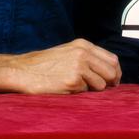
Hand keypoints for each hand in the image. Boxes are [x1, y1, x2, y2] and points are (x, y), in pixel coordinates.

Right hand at [0, 39, 120, 93]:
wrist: (23, 70)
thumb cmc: (44, 64)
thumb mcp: (68, 52)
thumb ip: (87, 58)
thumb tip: (110, 71)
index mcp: (83, 45)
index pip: (112, 59)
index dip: (115, 72)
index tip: (113, 81)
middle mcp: (83, 54)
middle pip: (111, 71)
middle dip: (111, 82)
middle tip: (105, 89)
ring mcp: (78, 67)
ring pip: (101, 84)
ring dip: (93, 89)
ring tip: (77, 86)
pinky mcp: (72, 81)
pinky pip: (85, 92)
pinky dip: (79, 93)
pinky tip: (66, 88)